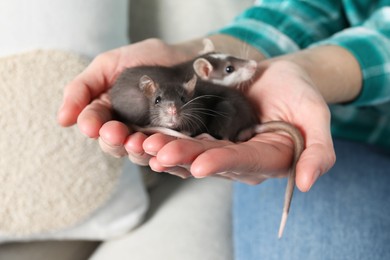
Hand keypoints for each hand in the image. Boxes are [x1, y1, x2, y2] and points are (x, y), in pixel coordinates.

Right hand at [57, 38, 197, 156]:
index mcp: (107, 110)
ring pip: (137, 154)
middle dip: (112, 140)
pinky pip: (164, 156)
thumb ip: (83, 88)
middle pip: (113, 144)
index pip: (93, 123)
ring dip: (135, 150)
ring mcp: (149, 137)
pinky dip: (160, 157)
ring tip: (138, 142)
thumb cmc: (146, 59)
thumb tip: (62, 119)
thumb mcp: (109, 65)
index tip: (91, 125)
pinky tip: (159, 154)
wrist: (186, 59)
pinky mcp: (171, 143)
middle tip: (115, 133)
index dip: (91, 125)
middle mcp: (126, 128)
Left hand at [134, 59, 335, 191]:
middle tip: (158, 154)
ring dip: (169, 150)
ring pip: (193, 152)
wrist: (281, 76)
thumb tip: (306, 184)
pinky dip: (167, 137)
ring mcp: (223, 147)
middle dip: (184, 158)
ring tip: (145, 145)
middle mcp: (242, 158)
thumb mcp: (317, 116)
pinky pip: (186, 138)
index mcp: (268, 158)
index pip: (244, 163)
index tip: (201, 166)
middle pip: (211, 160)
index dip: (223, 163)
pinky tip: (146, 134)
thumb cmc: (301, 94)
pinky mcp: (209, 133)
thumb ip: (319, 151)